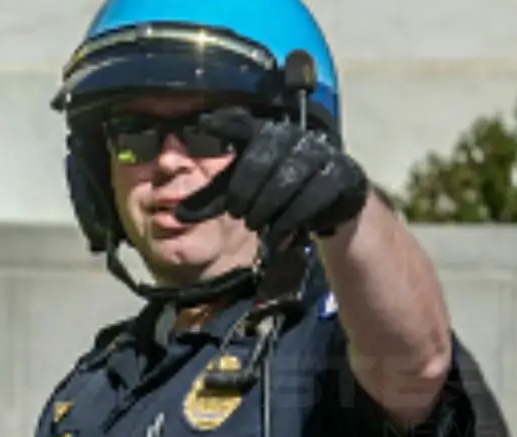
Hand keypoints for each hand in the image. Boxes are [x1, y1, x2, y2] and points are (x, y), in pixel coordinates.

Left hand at [176, 107, 370, 243]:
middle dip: (244, 191)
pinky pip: (311, 197)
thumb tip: (177, 216)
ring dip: (265, 208)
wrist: (329, 202)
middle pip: (260, 160)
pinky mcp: (339, 174)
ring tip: (255, 224)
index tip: (205, 124)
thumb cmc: (277, 190)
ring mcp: (318, 152)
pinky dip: (289, 219)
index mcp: (263, 134)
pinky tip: (277, 233)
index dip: (225, 122)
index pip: (242, 123)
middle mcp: (291, 136)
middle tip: (236, 213)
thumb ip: (212, 201)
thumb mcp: (242, 192)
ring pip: (286, 180)